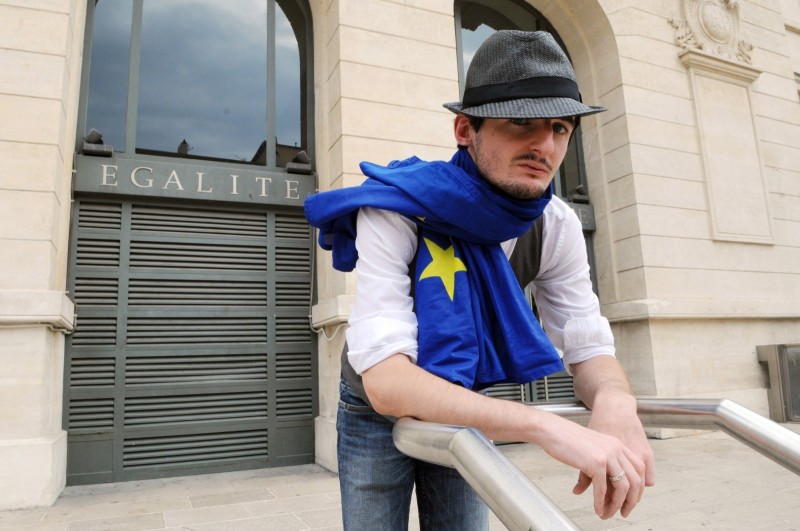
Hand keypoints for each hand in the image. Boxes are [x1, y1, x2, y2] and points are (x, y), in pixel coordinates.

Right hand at [575, 392, 655, 517]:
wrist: (551, 429)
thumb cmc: (566, 438)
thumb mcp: (592, 448)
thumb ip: (601, 463)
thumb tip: (603, 484)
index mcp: (616, 444)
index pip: (639, 468)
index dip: (638, 487)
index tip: (630, 499)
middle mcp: (616, 448)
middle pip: (635, 480)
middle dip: (630, 500)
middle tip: (623, 511)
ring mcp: (607, 455)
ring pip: (623, 487)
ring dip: (616, 504)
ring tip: (607, 513)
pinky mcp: (596, 463)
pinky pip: (602, 489)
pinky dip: (600, 502)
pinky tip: (597, 508)